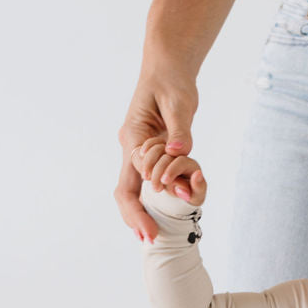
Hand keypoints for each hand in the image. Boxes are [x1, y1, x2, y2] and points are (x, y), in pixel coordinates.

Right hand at [115, 69, 198, 241]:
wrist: (168, 67)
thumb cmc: (172, 80)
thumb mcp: (180, 103)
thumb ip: (181, 130)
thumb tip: (181, 153)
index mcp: (134, 137)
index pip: (133, 179)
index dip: (140, 208)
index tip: (152, 228)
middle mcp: (132, 146)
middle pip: (126, 190)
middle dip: (135, 217)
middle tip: (149, 241)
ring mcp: (139, 150)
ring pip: (135, 187)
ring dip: (143, 211)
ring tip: (153, 235)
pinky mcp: (150, 150)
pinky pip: (148, 179)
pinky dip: (153, 198)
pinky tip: (159, 217)